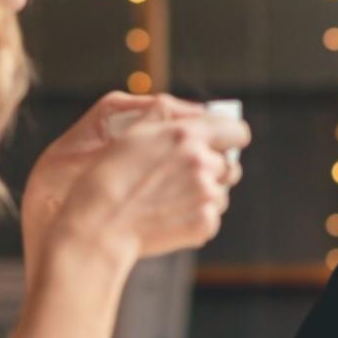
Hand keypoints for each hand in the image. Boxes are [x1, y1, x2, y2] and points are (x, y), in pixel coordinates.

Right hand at [23, 93, 247, 271]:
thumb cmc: (110, 177)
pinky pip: (211, 217)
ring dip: (204, 195)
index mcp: (188, 134)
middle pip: (229, 165)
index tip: (222, 144)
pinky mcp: (205, 223)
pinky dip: (195, 218)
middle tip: (182, 178)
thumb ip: (169, 118)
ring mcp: (206, 195)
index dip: (229, 138)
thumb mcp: (135, 134)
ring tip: (169, 200)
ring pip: (221, 193)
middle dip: (212, 170)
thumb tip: (197, 114)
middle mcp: (202, 162)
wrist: (100, 224)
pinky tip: (169, 217)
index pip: (237, 131)